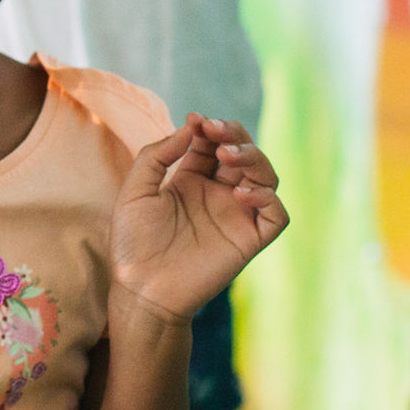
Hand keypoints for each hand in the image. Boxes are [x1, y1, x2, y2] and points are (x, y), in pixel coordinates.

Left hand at [109, 115, 288, 324]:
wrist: (141, 288)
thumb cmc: (133, 243)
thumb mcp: (135, 190)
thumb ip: (157, 155)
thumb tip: (191, 126)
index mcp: (193, 180)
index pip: (214, 143)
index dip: (211, 128)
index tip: (197, 120)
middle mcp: (219, 195)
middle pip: (244, 153)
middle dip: (234, 135)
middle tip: (216, 133)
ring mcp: (236, 216)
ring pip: (266, 176)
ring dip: (253, 158)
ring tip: (228, 157)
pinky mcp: (249, 240)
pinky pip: (276, 215)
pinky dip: (267, 197)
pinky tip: (241, 193)